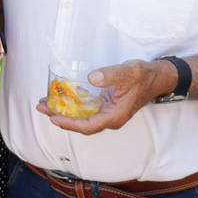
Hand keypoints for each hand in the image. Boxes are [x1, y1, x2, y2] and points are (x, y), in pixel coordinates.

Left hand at [36, 58, 169, 134]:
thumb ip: (111, 75)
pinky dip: (71, 105)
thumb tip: (92, 77)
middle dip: (59, 117)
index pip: (88, 126)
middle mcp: (110, 118)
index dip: (70, 124)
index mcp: (115, 116)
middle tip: (40, 108)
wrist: (156, 77)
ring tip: (44, 103)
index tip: (54, 118)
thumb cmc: (144, 76)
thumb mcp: (128, 72)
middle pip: (80, 124)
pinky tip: (60, 97)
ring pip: (81, 117)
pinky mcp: (104, 106)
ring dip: (62, 111)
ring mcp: (107, 113)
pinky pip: (85, 110)